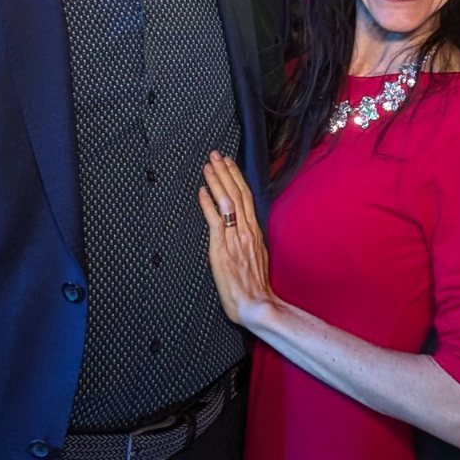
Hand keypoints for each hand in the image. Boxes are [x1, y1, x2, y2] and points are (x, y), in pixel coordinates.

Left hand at [198, 152, 276, 328]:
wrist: (256, 304)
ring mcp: (235, 238)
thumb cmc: (255, 287)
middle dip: (226, 172)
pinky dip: (208, 203)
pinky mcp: (222, 248)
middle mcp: (247, 231)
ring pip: (227, 201)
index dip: (237, 178)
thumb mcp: (257, 257)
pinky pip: (215, 220)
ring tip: (208, 166)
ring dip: (217, 181)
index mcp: (255, 232)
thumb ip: (249, 241)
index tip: (230, 163)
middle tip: (217, 155)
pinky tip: (202, 191)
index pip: (247, 198)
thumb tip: (243, 230)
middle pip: (237, 194)